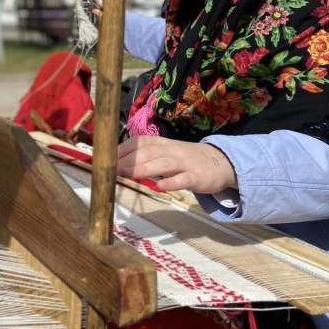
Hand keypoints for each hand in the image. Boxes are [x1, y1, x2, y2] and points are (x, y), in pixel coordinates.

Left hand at [116, 135, 236, 193]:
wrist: (221, 162)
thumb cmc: (187, 159)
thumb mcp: (167, 153)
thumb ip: (147, 156)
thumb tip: (119, 162)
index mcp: (163, 144)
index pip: (140, 142)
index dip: (123, 149)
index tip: (107, 158)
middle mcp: (173, 150)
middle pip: (149, 152)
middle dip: (129, 160)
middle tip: (111, 169)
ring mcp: (186, 163)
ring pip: (163, 164)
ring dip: (143, 169)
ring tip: (127, 174)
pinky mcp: (197, 177)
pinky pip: (183, 179)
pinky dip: (171, 182)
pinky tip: (160, 187)